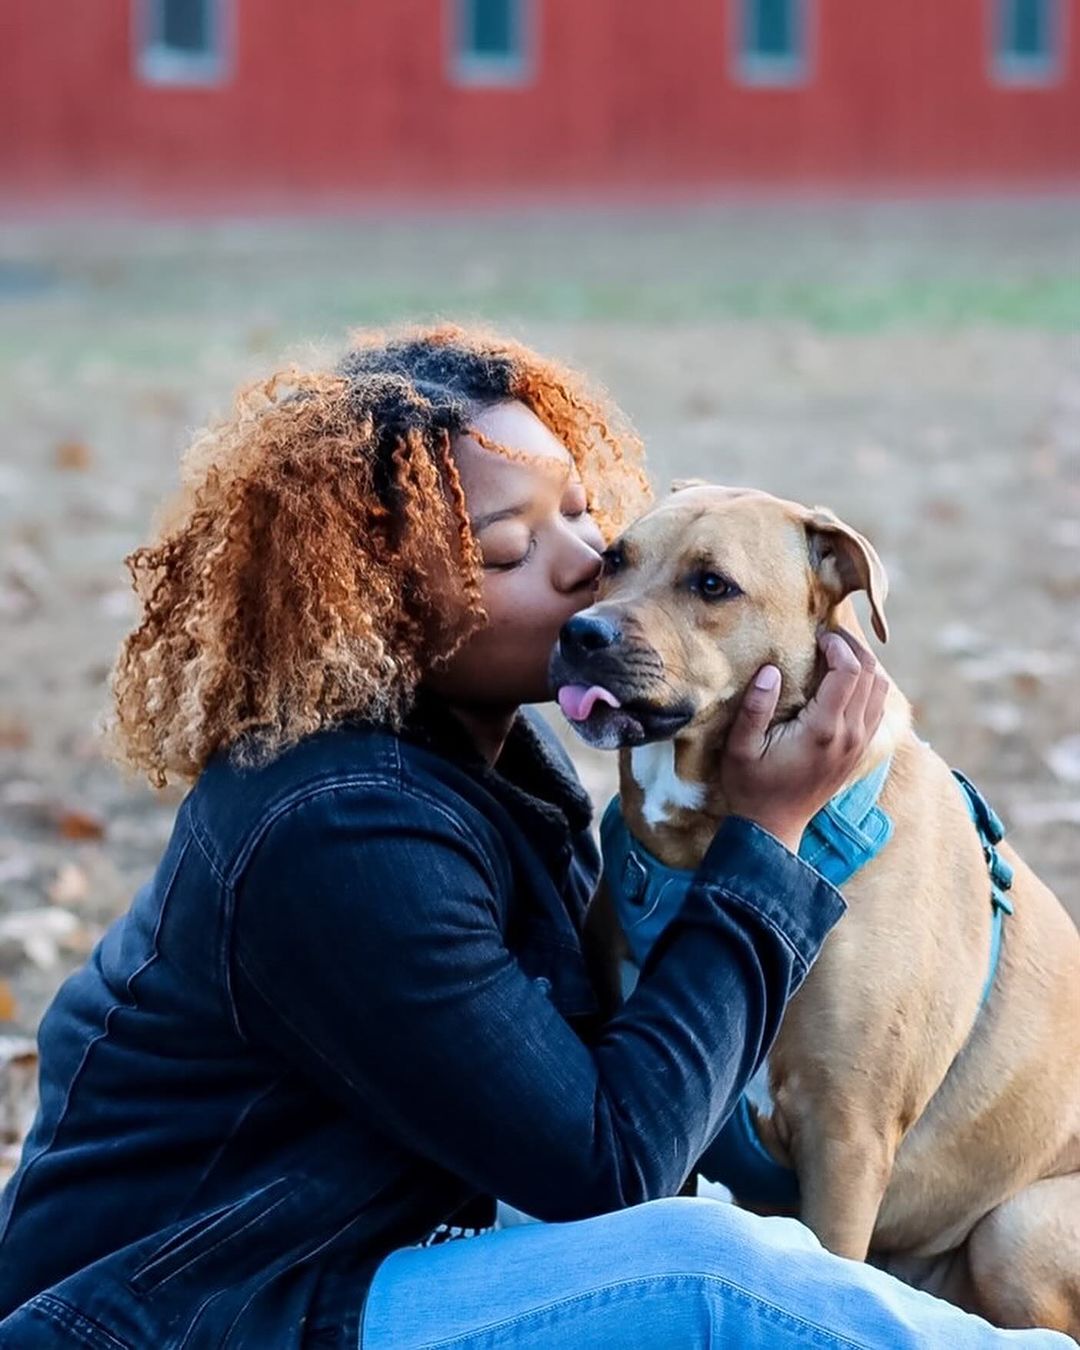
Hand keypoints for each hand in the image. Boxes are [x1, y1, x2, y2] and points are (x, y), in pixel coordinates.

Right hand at [719, 629, 889, 852]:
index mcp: (823, 730)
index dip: (838, 646)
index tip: (818, 637)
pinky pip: (877, 709)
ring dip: (865, 667)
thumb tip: (770, 671)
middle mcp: (850, 736)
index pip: (849, 672)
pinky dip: (868, 687)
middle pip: (872, 676)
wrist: (773, 827)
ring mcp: (859, 745)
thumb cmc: (752, 787)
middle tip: (830, 637)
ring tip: (838, 654)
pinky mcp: (859, 752)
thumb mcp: (740, 748)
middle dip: (854, 649)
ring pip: (881, 691)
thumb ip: (755, 708)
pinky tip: (844, 682)